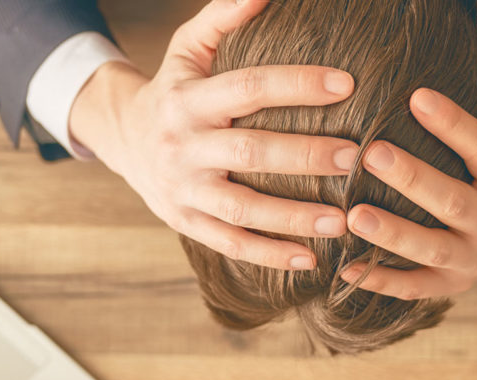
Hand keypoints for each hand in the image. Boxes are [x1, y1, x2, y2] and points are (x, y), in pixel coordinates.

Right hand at [69, 0, 358, 269]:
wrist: (122, 139)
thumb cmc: (174, 88)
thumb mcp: (189, 47)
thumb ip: (224, 15)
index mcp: (189, 99)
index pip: (248, 88)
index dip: (296, 84)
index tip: (347, 85)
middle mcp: (183, 146)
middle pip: (248, 152)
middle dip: (303, 156)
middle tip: (354, 157)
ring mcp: (183, 189)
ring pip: (241, 209)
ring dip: (292, 218)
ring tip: (342, 220)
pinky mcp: (185, 221)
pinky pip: (229, 243)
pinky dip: (269, 254)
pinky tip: (311, 258)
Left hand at [340, 61, 476, 298]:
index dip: (454, 124)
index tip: (416, 96)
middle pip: (453, 202)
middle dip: (412, 178)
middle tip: (371, 153)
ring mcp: (472, 258)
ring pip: (432, 248)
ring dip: (393, 233)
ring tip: (354, 214)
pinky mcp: (448, 285)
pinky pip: (413, 287)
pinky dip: (380, 281)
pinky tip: (344, 267)